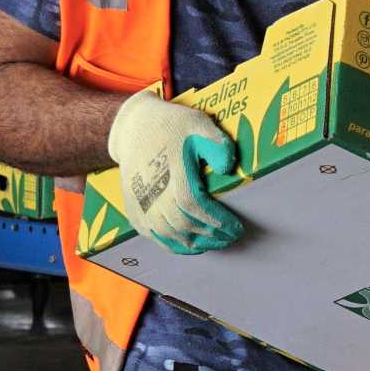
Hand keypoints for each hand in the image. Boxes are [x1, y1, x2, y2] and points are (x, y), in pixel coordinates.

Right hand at [106, 87, 241, 253]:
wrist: (133, 128)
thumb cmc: (170, 126)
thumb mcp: (198, 124)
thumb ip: (217, 144)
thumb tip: (227, 168)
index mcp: (172, 174)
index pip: (196, 207)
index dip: (217, 222)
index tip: (236, 228)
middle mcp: (154, 193)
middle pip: (184, 226)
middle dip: (211, 236)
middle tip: (230, 238)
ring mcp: (141, 204)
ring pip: (169, 236)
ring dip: (195, 244)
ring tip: (214, 243)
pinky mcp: (134, 210)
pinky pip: (153, 236)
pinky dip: (173, 246)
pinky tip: (190, 245)